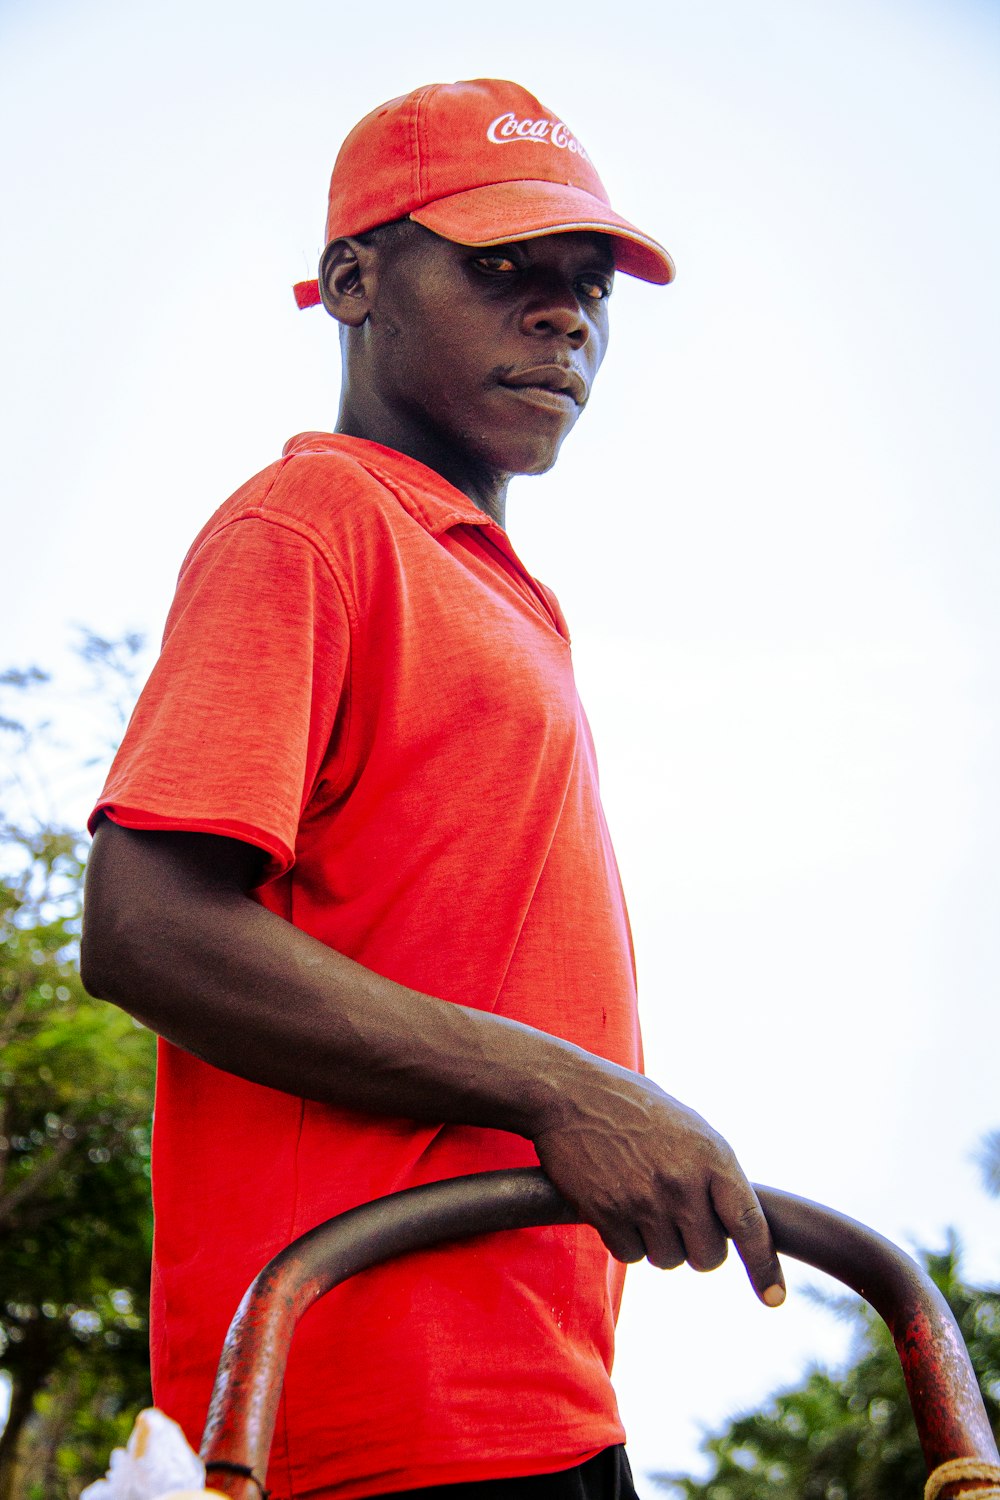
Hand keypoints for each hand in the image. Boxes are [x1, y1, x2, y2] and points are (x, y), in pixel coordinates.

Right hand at [532, 1061, 784, 1306]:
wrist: (570, 1093)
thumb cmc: (633, 1107)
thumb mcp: (688, 1127)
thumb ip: (714, 1172)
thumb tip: (735, 1221)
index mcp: (712, 1156)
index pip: (750, 1224)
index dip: (763, 1266)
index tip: (774, 1298)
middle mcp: (682, 1182)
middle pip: (708, 1257)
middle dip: (697, 1248)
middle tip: (679, 1221)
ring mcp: (644, 1201)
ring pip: (668, 1260)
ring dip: (658, 1243)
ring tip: (641, 1200)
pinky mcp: (607, 1214)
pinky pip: (630, 1255)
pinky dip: (625, 1239)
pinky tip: (615, 1202)